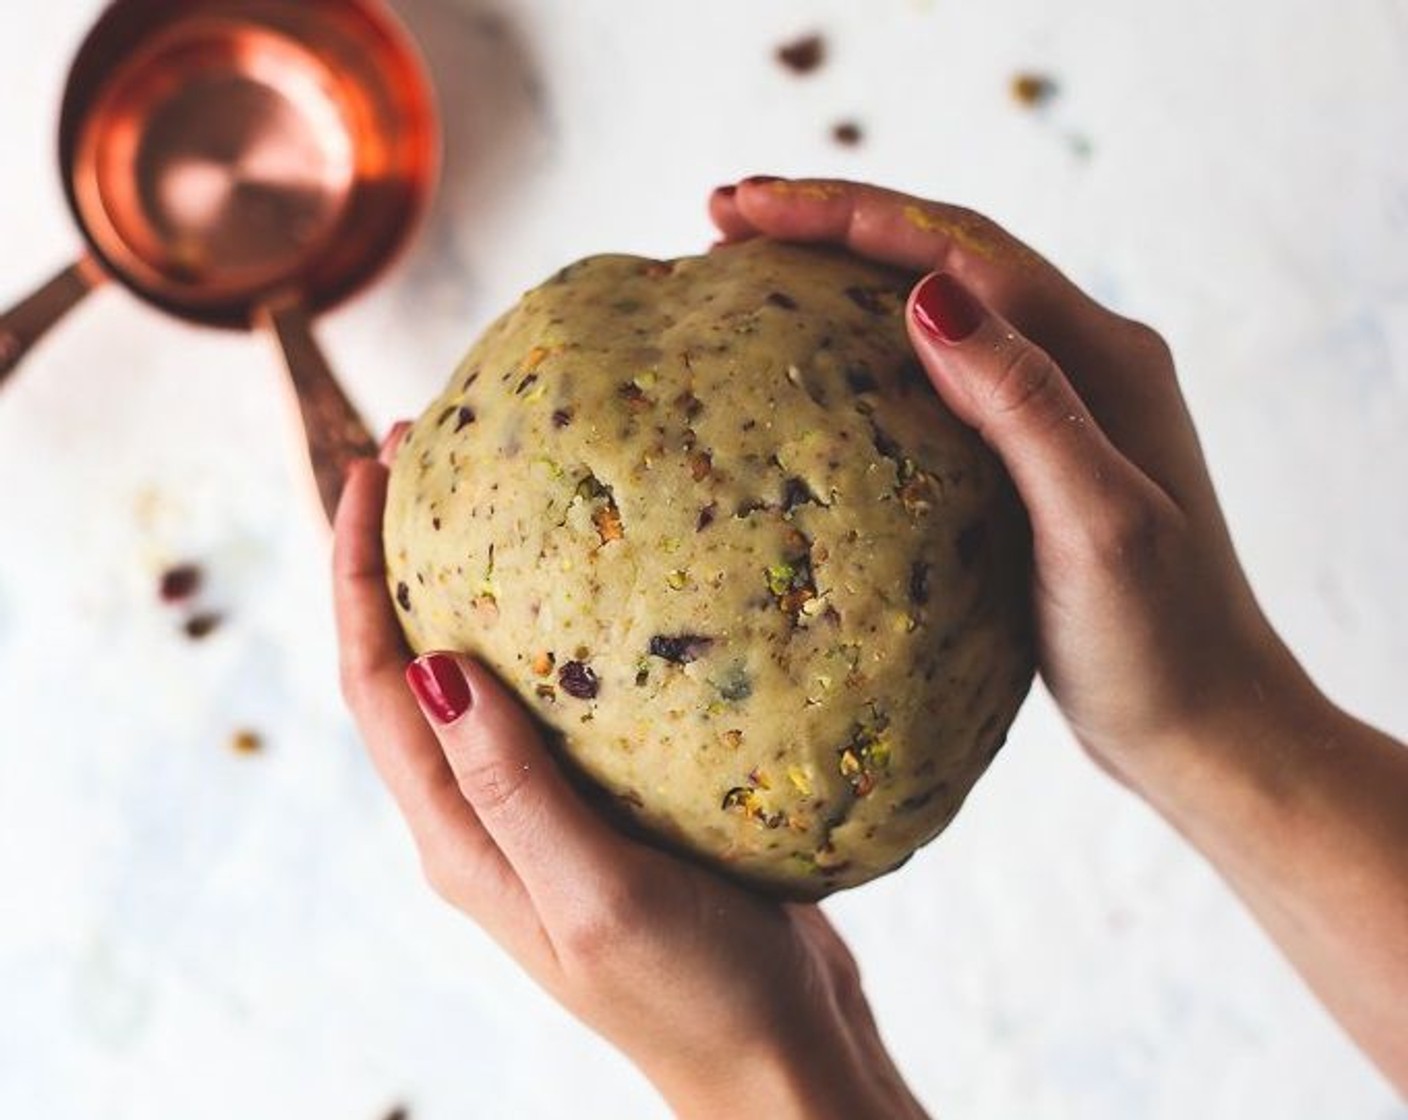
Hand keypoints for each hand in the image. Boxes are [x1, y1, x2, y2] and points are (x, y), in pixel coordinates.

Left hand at [332, 429, 928, 1119]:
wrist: (772, 1061)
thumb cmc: (691, 995)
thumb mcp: (596, 892)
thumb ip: (510, 787)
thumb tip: (430, 663)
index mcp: (459, 838)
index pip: (374, 684)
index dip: (355, 573)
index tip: (372, 469)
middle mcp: (483, 818)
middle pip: (408, 666)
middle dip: (397, 556)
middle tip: (427, 445)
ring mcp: (543, 812)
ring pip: (479, 675)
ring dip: (469, 581)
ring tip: (501, 487)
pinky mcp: (606, 807)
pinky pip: (556, 699)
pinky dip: (553, 627)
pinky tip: (605, 584)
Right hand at [709, 178, 1407, 1094]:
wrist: (1207, 726)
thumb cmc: (1159, 642)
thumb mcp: (1095, 523)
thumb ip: (1023, 403)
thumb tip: (927, 295)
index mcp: (1103, 355)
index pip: (957, 250)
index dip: (844, 216)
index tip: (739, 209)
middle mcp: (1087, 357)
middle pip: (945, 254)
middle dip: (834, 222)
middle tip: (724, 217)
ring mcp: (1060, 404)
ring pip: (942, 301)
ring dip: (849, 268)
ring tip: (754, 262)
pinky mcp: (1034, 453)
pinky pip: (942, 367)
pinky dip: (872, 340)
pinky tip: (820, 358)